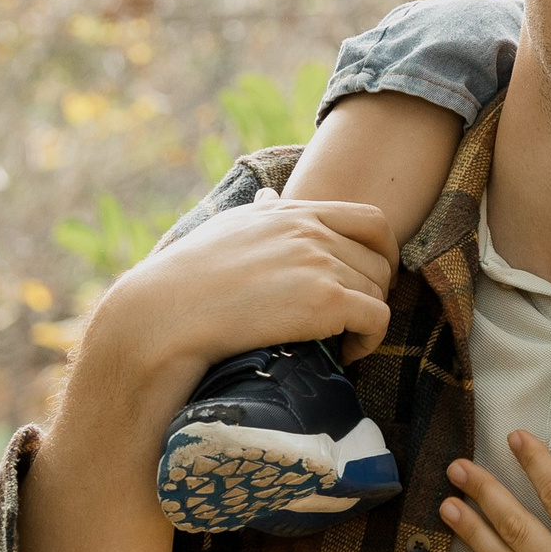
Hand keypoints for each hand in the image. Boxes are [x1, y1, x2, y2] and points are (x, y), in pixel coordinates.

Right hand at [97, 187, 397, 386]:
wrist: (167, 313)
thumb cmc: (188, 279)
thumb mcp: (226, 230)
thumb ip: (259, 214)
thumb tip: (268, 197)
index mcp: (292, 212)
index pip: (371, 220)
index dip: (384, 253)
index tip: (369, 281)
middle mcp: (311, 231)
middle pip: (381, 261)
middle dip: (374, 293)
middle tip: (352, 321)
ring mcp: (320, 263)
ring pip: (379, 291)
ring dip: (367, 320)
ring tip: (340, 341)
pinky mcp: (326, 299)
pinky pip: (378, 318)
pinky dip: (369, 340)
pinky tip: (343, 354)